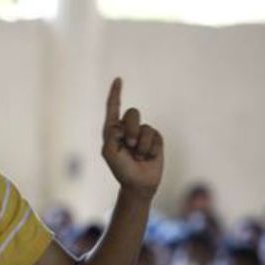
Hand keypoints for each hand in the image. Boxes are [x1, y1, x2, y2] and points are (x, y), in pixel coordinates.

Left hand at [102, 77, 163, 198]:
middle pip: (132, 113)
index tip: (118, 79)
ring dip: (141, 144)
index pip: (113, 108)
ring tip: (138, 156)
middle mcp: (127, 129)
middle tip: (130, 146)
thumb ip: (111, 134)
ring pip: (145, 126)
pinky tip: (147, 157)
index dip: (116, 93)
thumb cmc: (121, 169)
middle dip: (131, 129)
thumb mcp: (109, 152)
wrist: (139, 184)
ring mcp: (142, 134)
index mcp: (112, 130)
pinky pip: (155, 136)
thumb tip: (122, 123)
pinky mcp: (155, 140)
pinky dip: (150, 148)